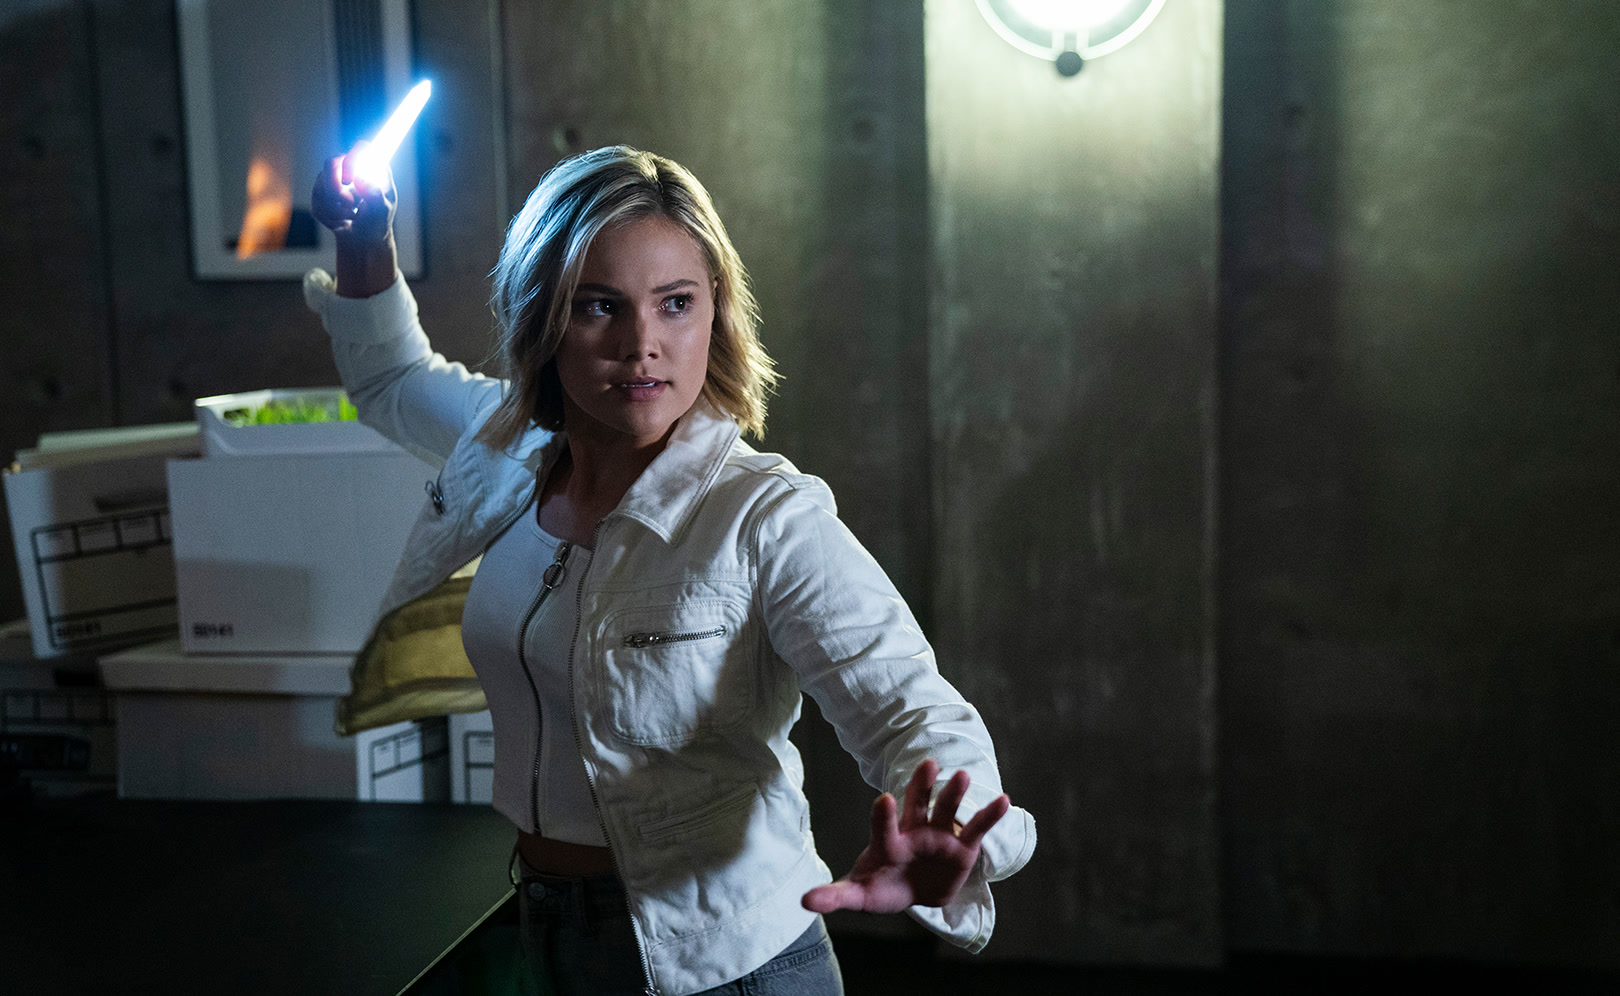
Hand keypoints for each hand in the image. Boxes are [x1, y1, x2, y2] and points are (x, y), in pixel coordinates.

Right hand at [310, 141, 398, 297]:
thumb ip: (374, 194)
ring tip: (351, 216)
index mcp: (372, 166)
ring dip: (335, 208)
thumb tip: (361, 178)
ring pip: (321, 186)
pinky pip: (316, 202)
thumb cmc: (378, 221)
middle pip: (331, 163)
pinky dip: (328, 217)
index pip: (361, 148)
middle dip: (335, 189)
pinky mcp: (320, 192)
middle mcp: (350, 167)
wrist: (364, 238)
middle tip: (349, 205)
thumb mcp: (382, 211)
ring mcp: (333, 178)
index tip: (349, 180)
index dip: (351, 160)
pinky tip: (341, 222)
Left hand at [801, 760, 1010, 914]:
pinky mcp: (962, 847)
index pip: (884, 826)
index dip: (884, 816)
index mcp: (888, 841)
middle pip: (917, 804)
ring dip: (954, 794)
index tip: (885, 799)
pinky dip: (989, 815)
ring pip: (947, 810)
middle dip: (922, 786)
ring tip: (963, 776)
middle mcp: (914, 831)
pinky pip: (977, 828)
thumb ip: (835, 896)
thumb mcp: (860, 894)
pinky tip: (1003, 800)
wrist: (912, 892)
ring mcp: (939, 836)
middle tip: (929, 765)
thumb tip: (803, 901)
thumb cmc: (882, 887)